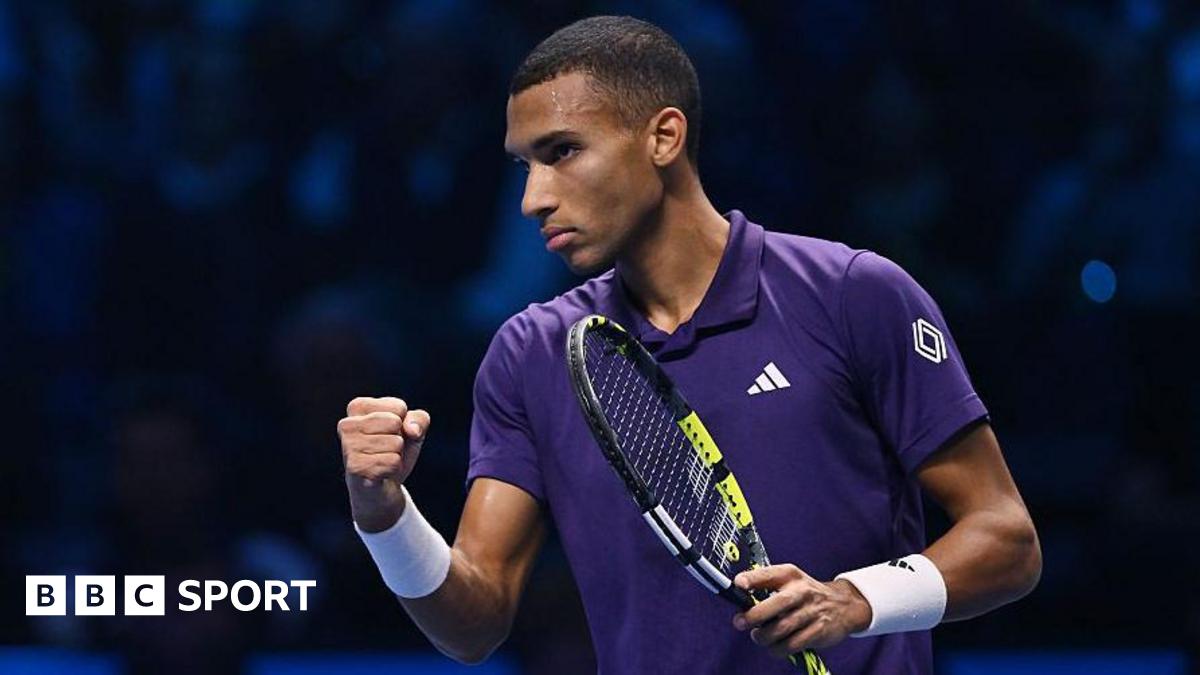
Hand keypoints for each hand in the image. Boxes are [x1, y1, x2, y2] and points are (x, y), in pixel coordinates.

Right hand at [337, 396, 430, 531]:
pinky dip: (394, 469)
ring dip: (396, 455)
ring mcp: (348, 446)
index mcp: (358, 407)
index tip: (390, 434)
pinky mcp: (355, 467)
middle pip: (395, 423)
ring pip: (395, 443)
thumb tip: (412, 431)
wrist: (382, 487)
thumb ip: (419, 419)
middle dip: (399, 439)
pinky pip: (392, 462)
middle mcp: (347, 424)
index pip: (399, 407)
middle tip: (386, 450)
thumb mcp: (413, 429)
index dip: (403, 424)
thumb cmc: (393, 451)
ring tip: (382, 460)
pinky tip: (381, 472)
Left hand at [731, 564, 870, 659]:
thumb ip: (765, 586)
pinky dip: (778, 649)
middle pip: (775, 604)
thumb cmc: (806, 594)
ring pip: (782, 629)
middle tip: (740, 623)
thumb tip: (738, 598)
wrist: (844, 605)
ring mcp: (812, 611)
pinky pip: (793, 644)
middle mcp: (801, 591)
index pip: (768, 574)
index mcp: (790, 575)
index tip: (738, 584)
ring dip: (764, 637)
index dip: (752, 579)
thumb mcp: (789, 581)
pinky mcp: (819, 630)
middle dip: (753, 616)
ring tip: (758, 636)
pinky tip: (774, 646)